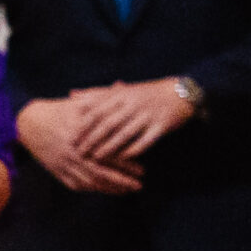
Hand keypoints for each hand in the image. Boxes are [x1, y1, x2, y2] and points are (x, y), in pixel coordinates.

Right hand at [15, 98, 144, 194]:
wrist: (28, 124)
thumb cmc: (57, 111)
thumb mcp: (78, 103)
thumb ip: (101, 97)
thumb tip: (121, 85)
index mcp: (80, 138)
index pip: (108, 156)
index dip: (126, 165)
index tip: (142, 170)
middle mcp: (72, 154)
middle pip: (101, 174)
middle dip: (121, 182)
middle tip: (138, 186)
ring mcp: (63, 165)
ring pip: (89, 182)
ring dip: (109, 189)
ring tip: (126, 190)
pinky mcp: (56, 171)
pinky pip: (76, 185)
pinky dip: (92, 189)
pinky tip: (104, 190)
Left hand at [70, 78, 195, 159]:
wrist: (179, 94)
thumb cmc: (144, 94)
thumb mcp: (121, 90)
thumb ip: (96, 93)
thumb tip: (71, 94)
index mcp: (121, 94)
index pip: (98, 110)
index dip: (83, 124)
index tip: (71, 137)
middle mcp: (133, 103)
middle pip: (109, 123)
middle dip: (92, 138)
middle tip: (79, 152)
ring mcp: (148, 114)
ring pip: (125, 133)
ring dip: (110, 147)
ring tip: (96, 158)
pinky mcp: (161, 125)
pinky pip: (146, 140)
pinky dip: (134, 149)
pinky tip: (124, 159)